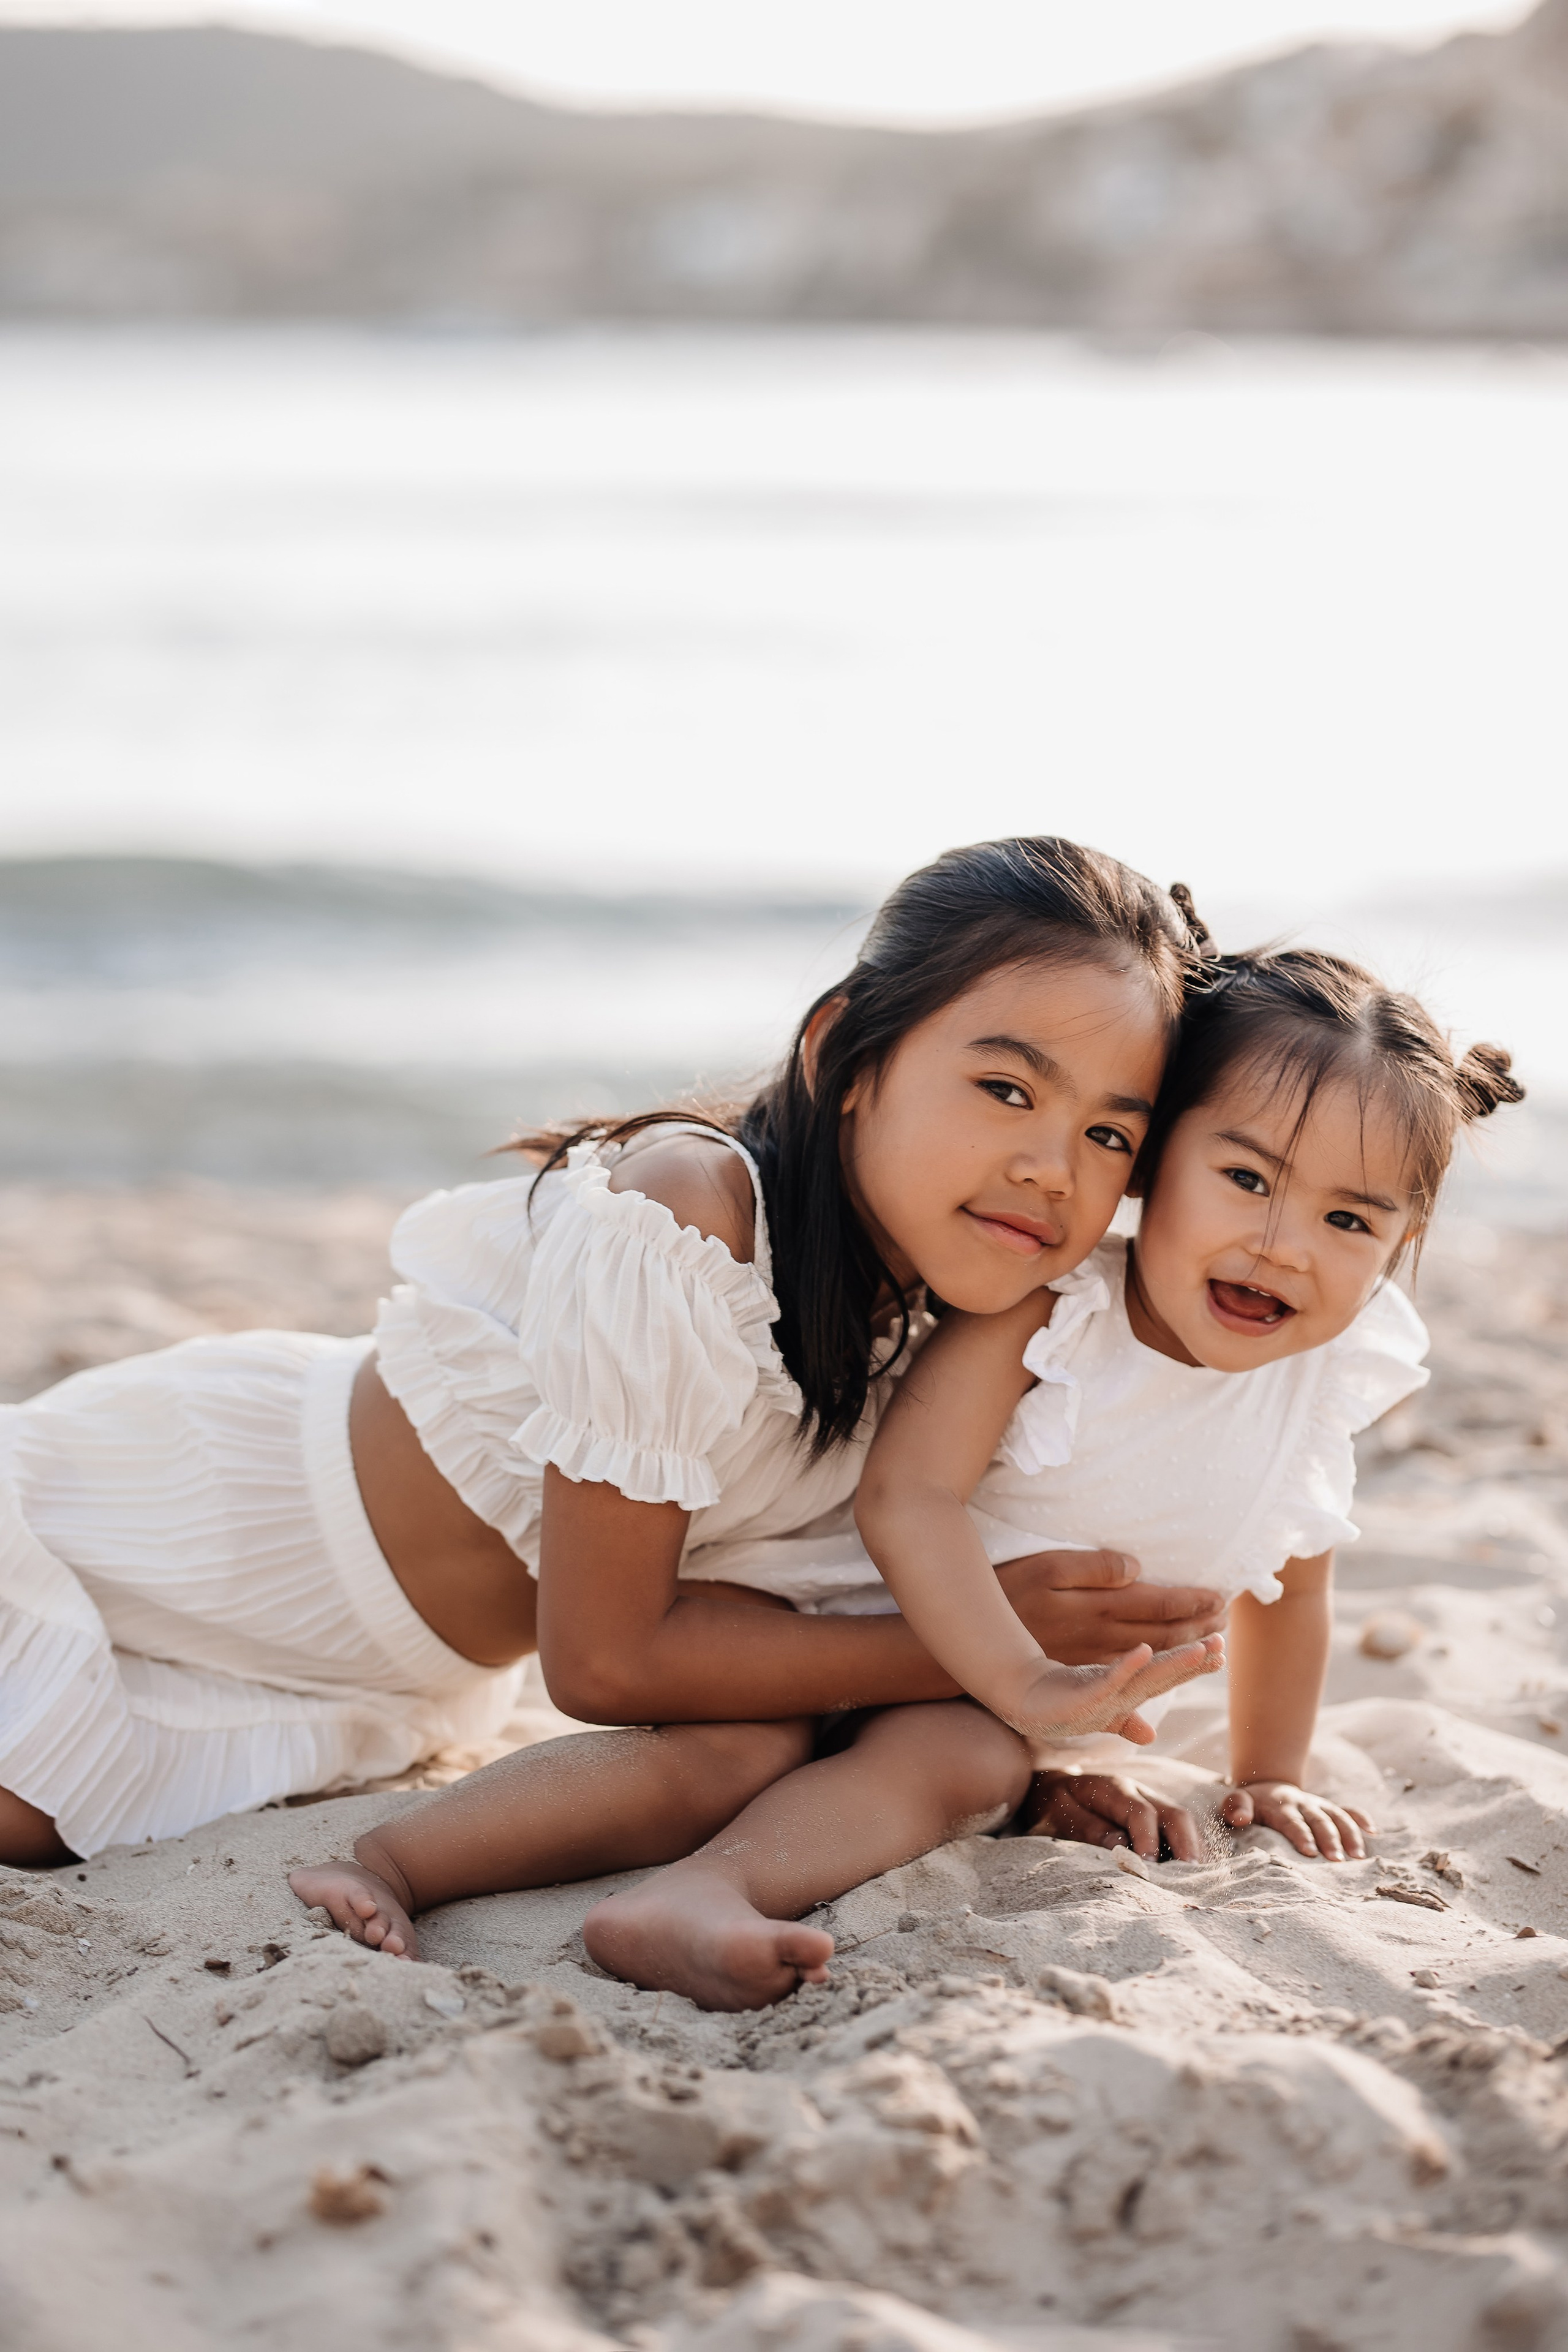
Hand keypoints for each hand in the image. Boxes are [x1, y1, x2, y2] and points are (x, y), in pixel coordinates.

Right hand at [995, 1550, 1225, 1664]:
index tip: (1220, 1597)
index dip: (1191, 1602)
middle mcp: (1101, 1638)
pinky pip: (1129, 1674)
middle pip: (1161, 1635)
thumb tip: (1137, 1570)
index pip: (1158, 1605)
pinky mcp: (1079, 1672)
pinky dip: (1155, 1673)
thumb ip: (1095, 1568)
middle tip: (1225, 1620)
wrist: (972, 1642)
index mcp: (1098, 1607)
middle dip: (1197, 1627)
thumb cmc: (1007, 1591)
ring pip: (1150, 1657)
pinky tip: (1169, 1676)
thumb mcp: (1047, 1566)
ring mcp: (1091, 1659)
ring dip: (1184, 1651)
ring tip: (1212, 1645)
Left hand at [1009, 1634, 1224, 1746]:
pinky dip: (1126, 1666)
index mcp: (1126, 1695)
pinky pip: (1108, 1680)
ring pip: (1145, 1680)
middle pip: (1162, 1678)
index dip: (1193, 1667)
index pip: (1166, 1677)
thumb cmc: (1060, 1704)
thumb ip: (1125, 1720)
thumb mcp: (1098, 1711)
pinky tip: (1143, 1649)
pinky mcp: (1083, 1696)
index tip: (1221, 1651)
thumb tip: (1150, 1737)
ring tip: (1198, 1650)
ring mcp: (1104, 1698)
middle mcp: (1120, 1698)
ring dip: (1172, 1665)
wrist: (1021, 1703)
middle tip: (1221, 1647)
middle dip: (1192, 1665)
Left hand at [1020, 1769, 1206, 1860]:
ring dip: (1194, 1849)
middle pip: (1175, 1814)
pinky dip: (1190, 1849)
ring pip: (1183, 1822)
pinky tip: (1194, 1873)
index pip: (1141, 1813)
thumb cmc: (1055, 1804)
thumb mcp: (1060, 1814)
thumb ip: (1088, 1827)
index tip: (1149, 1869)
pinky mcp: (1155, 1817)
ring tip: (1199, 1880)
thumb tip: (1120, 1846)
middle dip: (1187, 1845)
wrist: (1054, 1787)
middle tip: (1191, 1878)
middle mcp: (1140, 1793)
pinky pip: (1180, 1831)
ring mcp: (1152, 1803)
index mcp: (1115, 1789)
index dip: (1148, 1841)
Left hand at [1221, 1780, 1370, 1860]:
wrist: (1266, 1786)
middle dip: (1330, 1840)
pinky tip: (1373, 1832)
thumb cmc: (1249, 1803)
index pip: (1292, 1822)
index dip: (1301, 1835)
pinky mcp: (1328, 1808)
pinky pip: (1347, 1810)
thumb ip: (1235, 1808)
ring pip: (1337, 1816)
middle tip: (1337, 1861)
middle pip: (1319, 1821)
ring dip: (1350, 1834)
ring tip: (1358, 1857)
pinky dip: (1361, 1818)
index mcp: (1280, 1806)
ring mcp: (1318, 1805)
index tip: (1310, 1853)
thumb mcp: (1237, 1801)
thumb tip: (1241, 1818)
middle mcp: (1303, 1804)